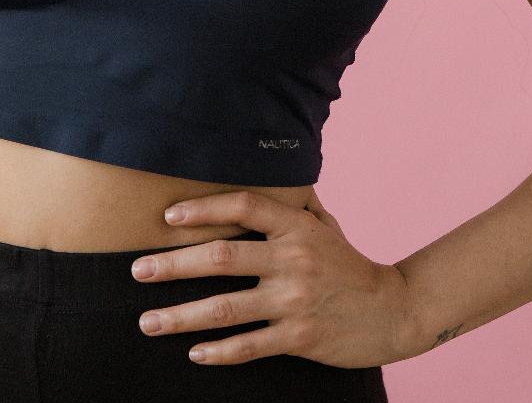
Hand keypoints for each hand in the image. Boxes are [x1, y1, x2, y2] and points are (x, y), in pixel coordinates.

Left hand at [130, 189, 416, 368]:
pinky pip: (249, 346)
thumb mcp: (324, 226)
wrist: (394, 311)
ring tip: (148, 320)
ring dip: (181, 315)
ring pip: (226, 308)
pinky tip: (193, 352)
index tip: (169, 217)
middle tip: (138, 269)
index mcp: (296, 227)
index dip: (204, 208)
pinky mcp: (299, 338)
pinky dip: (219, 352)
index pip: (243, 206)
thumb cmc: (349, 264)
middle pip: (221, 257)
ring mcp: (294, 301)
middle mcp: (292, 260)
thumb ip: (290, 207)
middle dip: (173, 264)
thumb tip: (257, 179)